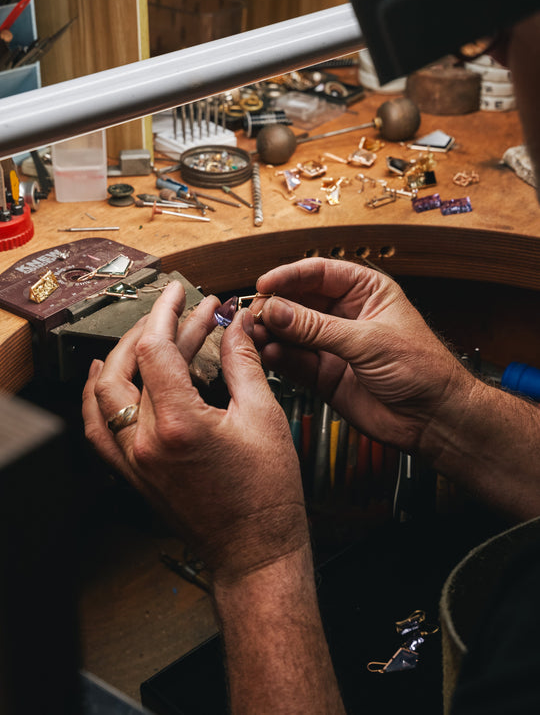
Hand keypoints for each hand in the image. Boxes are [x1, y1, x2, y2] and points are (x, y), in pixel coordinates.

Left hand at [82, 281, 308, 580]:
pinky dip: (98, 398)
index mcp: (177, 426)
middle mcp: (144, 444)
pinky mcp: (133, 475)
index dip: (169, 312)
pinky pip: (99, 429)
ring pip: (103, 395)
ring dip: (119, 357)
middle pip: (128, 366)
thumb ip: (244, 363)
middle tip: (176, 306)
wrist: (255, 551)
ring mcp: (133, 462)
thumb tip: (237, 326)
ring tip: (139, 331)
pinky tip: (104, 379)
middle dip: (151, 326)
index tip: (182, 293)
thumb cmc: (266, 496)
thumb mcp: (263, 417)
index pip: (155, 349)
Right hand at [253, 258, 473, 455]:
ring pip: (292, 331)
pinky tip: (266, 353)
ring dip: (272, 331)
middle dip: (275, 305)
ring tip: (255, 334)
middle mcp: (346, 314)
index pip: (319, 273)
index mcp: (365, 291)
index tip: (263, 285)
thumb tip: (277, 310)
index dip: (289, 276)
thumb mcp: (368, 340)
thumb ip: (317, 327)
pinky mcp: (324, 374)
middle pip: (299, 300)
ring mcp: (333, 344)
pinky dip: (278, 356)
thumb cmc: (421, 369)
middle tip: (254, 313)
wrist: (433, 417)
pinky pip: (294, 360)